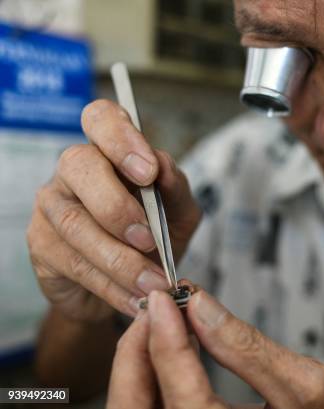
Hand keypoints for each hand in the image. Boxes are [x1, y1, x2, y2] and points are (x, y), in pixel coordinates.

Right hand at [27, 99, 201, 321]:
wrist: (130, 284)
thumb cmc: (155, 237)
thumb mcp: (179, 213)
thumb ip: (175, 189)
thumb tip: (163, 168)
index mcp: (110, 151)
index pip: (101, 118)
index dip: (122, 138)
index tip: (149, 172)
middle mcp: (75, 171)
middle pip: (80, 165)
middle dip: (117, 205)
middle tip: (149, 238)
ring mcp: (52, 207)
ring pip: (76, 224)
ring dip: (120, 258)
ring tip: (154, 282)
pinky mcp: (43, 246)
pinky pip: (74, 264)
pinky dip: (111, 284)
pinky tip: (134, 296)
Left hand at [107, 289, 323, 408]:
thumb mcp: (305, 385)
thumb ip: (248, 347)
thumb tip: (202, 307)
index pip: (179, 391)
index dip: (165, 337)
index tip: (163, 299)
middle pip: (140, 407)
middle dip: (139, 353)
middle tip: (154, 311)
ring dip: (144, 366)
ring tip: (162, 325)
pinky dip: (159, 383)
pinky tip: (171, 354)